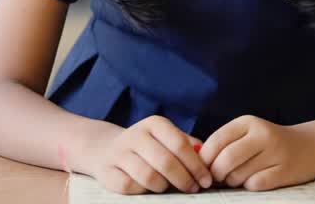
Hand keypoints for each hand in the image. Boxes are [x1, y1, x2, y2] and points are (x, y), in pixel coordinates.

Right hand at [76, 115, 212, 194]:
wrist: (106, 149)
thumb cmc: (148, 147)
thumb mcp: (167, 139)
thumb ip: (188, 146)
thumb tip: (208, 159)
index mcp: (154, 124)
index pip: (179, 144)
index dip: (196, 165)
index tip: (206, 180)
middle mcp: (135, 135)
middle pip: (165, 162)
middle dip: (184, 179)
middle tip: (193, 188)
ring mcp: (119, 153)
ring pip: (148, 176)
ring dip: (164, 186)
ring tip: (169, 187)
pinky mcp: (107, 171)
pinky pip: (130, 187)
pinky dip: (143, 191)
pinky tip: (149, 188)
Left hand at [199, 116, 314, 191]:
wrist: (311, 147)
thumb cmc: (270, 143)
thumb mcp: (248, 134)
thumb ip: (224, 144)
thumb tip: (196, 162)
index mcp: (248, 122)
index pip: (216, 141)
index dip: (204, 159)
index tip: (202, 169)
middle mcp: (262, 133)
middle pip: (225, 160)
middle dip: (216, 174)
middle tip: (217, 179)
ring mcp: (275, 152)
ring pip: (238, 174)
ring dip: (232, 182)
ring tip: (238, 177)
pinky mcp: (285, 171)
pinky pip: (255, 184)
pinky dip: (250, 186)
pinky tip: (255, 180)